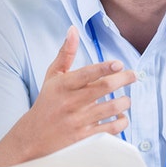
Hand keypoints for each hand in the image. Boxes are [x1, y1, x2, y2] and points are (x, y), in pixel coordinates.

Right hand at [0, 26, 135, 166]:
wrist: (32, 137)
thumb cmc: (47, 102)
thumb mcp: (52, 76)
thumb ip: (65, 53)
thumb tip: (73, 30)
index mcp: (63, 85)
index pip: (86, 74)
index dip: (104, 68)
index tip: (119, 64)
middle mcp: (71, 102)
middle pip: (103, 88)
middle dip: (123, 80)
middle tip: (133, 76)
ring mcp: (78, 120)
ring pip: (110, 109)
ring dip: (124, 102)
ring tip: (126, 99)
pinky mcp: (84, 137)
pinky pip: (110, 129)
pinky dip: (121, 122)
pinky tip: (121, 117)